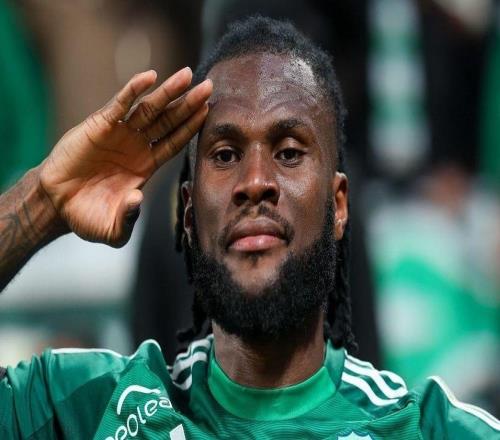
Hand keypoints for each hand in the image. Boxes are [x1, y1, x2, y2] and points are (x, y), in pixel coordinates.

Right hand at [39, 68, 210, 246]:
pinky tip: (150, 77)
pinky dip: (133, 90)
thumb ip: (127, 220)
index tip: (209, 112)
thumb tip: (136, 200)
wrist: (56, 204)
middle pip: (168, 121)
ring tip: (187, 75)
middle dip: (188, 104)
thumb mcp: (113, 229)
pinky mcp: (99, 126)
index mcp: (146, 167)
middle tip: (209, 87)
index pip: (175, 143)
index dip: (191, 128)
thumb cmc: (87, 217)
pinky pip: (120, 105)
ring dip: (168, 92)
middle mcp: (138, 147)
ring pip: (149, 109)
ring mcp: (120, 135)